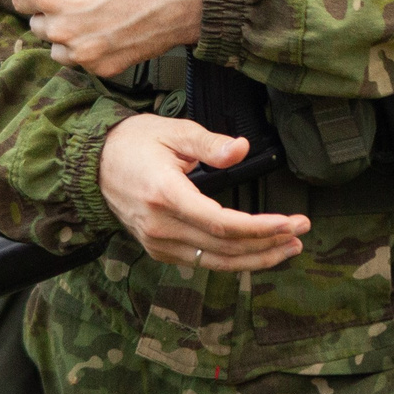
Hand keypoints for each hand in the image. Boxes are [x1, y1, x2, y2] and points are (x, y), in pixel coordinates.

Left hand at [10, 0, 202, 77]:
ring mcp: (84, 53)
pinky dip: (90, 48)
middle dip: (53, 9)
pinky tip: (110, 28)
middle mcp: (63, 29)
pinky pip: (83, 61)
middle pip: (37, 24)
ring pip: (57, 47)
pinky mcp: (104, 68)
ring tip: (95, 14)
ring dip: (67, 33)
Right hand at [98, 115, 307, 273]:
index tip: (290, 221)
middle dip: (269, 242)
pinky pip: (202, 261)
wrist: (92, 165)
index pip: (222, 223)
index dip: (260, 227)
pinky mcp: (158, 249)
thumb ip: (209, 143)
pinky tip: (257, 251)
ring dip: (257, 257)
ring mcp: (157, 242)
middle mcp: (160, 225)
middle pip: (225, 247)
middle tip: (301, 230)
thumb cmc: (133, 142)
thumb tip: (242, 150)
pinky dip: (233, 260)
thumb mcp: (172, 131)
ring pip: (217, 262)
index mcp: (165, 194)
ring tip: (290, 247)